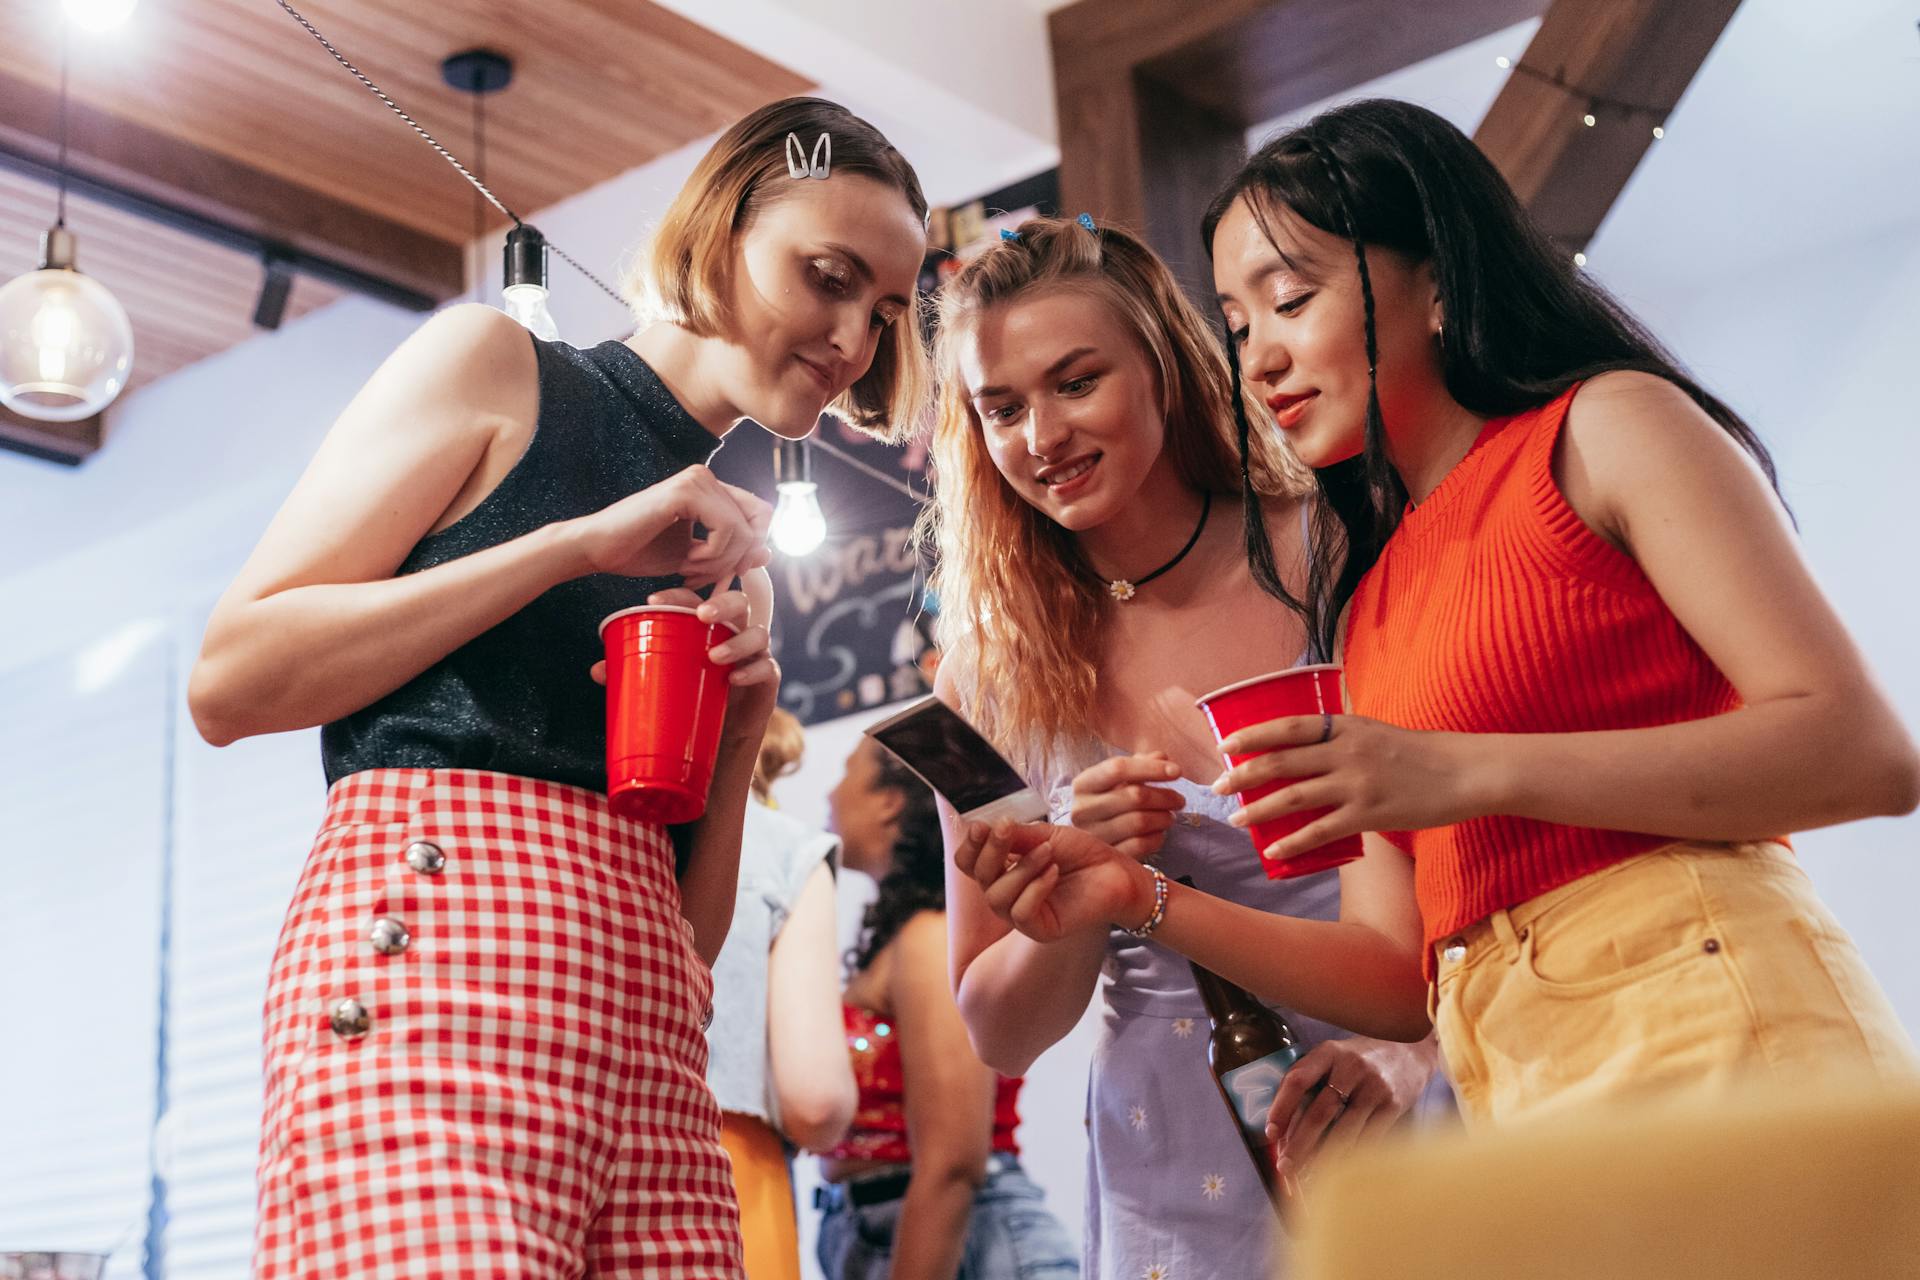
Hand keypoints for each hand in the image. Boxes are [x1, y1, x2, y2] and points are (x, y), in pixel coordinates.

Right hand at [569, 465, 771, 589]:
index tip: (725, 573)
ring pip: (743, 531)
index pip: (761, 514)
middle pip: (757, 524)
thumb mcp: (697, 557)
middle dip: (735, 560)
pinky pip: (726, 529)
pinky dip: (711, 555)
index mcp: (710, 488)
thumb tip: (768, 552)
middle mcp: (706, 477)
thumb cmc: (639, 551)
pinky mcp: (685, 491)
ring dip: (719, 562)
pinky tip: (685, 562)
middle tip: (703, 576)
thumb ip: (731, 552)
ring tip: (688, 570)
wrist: (597, 549)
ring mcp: (697, 480)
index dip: (752, 548)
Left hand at [590, 584, 778, 735]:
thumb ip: (633, 674)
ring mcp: (754, 656)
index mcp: (708, 628)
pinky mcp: (767, 682)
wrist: (719, 742)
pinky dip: (753, 671)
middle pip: (738, 604)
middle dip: (722, 604)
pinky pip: (767, 669)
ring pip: (758, 634)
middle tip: (702, 614)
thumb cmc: (690, 703)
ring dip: (737, 642)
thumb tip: (597, 670)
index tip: (652, 599)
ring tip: (714, 656)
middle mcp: (734, 634)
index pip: (697, 599)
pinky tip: (734, 679)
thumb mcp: (661, 685)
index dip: (679, 593)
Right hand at [951, 820, 1151, 944]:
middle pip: (978, 877)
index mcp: (1004, 868)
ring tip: (1047, 851)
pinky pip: (1021, 913)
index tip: (980, 825)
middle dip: (991, 851)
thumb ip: (1017, 836)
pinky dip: (1035, 889)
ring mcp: (1022, 914)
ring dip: (1020, 868)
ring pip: (996, 897)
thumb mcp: (1047, 835)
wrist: (1118, 873)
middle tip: (1009, 829)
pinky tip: (1054, 873)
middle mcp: (1007, 893)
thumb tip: (987, 827)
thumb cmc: (1083, 854)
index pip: (968, 862)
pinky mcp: (1040, 930)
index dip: (969, 845)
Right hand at [1069, 753, 1185, 858]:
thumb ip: (1140, 765)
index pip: (1118, 768)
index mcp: (1083, 784)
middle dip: (1165, 796)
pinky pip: (1140, 845)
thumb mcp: (1117, 782)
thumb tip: (1161, 757)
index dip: (1152, 768)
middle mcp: (1082, 809)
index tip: (1177, 771)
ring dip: (1164, 818)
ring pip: (1140, 822)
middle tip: (1180, 800)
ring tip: (1170, 817)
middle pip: (1135, 796)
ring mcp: (1092, 836)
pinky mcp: (1105, 857)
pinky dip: (1157, 838)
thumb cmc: (1108, 804)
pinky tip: (1159, 833)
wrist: (1087, 845)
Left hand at [1211, 714, 1494, 863]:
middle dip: (1243, 775)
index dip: (1252, 735)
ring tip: (1236, 820)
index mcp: (1345, 726)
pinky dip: (1293, 842)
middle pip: (1281, 762)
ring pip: (1294, 797)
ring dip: (1258, 810)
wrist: (1463, 772)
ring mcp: (1357, 784)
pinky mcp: (1370, 815)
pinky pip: (1321, 831)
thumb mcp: (1373, 730)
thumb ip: (1338, 737)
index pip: (1287, 726)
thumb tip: (1302, 745)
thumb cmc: (1417, 753)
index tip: (1225, 745)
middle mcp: (1346, 752)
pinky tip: (1272, 850)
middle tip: (1217, 787)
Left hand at [1265, 1035, 1439, 1176]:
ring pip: (1344, 1130)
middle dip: (1299, 1144)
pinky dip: (1349, 1156)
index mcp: (1328, 1052)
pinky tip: (1337, 1169)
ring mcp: (1374, 1086)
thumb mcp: (1332, 1058)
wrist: (1409, 1050)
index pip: (1297, 1080)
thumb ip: (1309, 1083)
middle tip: (1285, 1166)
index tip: (1270, 1134)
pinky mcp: (1393, 1105)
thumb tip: (1284, 1132)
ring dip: (1323, 1157)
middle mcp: (1351, 1067)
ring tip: (1307, 1175)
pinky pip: (1367, 1138)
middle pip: (1319, 1112)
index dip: (1281, 1108)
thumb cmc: (1358, 1060)